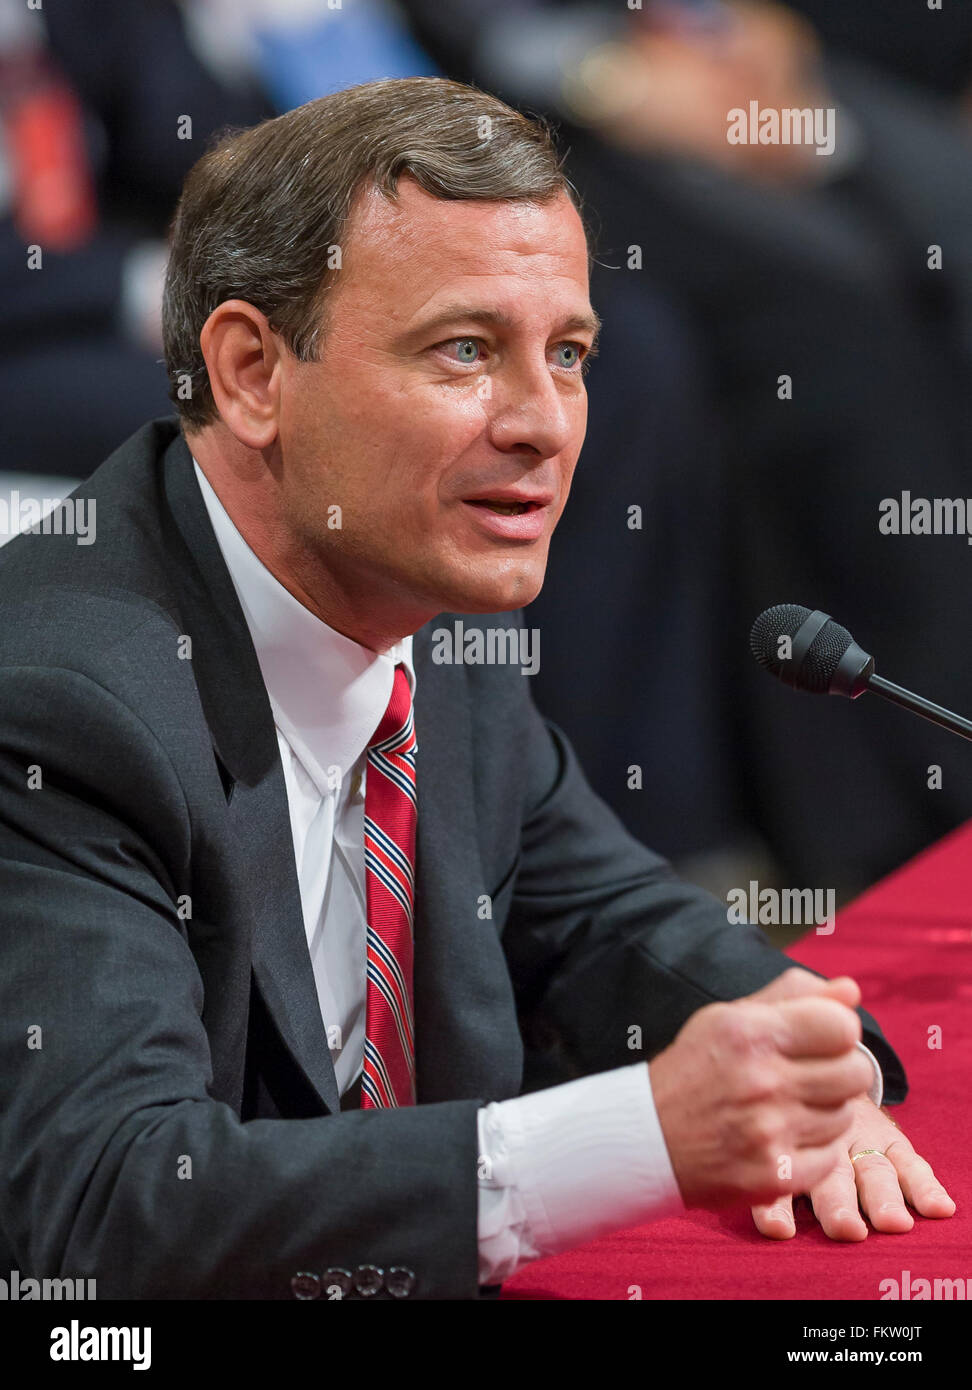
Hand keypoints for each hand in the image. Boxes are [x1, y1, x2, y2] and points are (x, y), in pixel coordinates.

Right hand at [651, 967, 875, 1209]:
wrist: (646, 1138)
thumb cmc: (694, 1069)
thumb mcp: (729, 1018)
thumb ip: (792, 997)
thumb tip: (850, 991)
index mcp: (750, 1033)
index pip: (842, 1026)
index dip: (838, 1029)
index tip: (821, 1037)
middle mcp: (762, 1081)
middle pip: (855, 1073)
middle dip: (840, 1070)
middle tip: (810, 1074)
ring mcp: (768, 1132)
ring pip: (844, 1116)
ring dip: (825, 1110)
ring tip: (789, 1106)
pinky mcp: (773, 1176)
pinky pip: (831, 1159)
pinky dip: (815, 1150)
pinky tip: (785, 1138)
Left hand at [752, 1094, 955, 1239]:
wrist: (814, 1064)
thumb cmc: (777, 1106)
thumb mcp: (756, 1117)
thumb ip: (748, 1152)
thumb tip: (743, 1209)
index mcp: (784, 1139)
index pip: (779, 1175)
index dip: (777, 1207)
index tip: (778, 1230)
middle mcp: (823, 1140)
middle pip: (830, 1176)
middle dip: (838, 1205)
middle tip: (847, 1229)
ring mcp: (859, 1139)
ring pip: (871, 1171)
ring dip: (881, 1198)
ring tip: (891, 1222)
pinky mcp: (889, 1138)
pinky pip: (909, 1162)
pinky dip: (923, 1185)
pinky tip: (936, 1206)